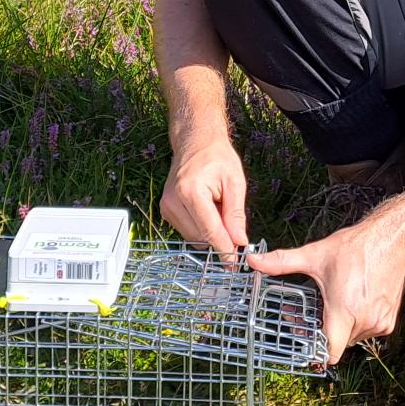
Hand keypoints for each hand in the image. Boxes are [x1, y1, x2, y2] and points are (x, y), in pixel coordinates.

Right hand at [159, 137, 248, 256]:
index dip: (224, 249)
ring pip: (192, 237)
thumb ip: (236, 214)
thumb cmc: (217, 157)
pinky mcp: (166, 210)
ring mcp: (166, 206)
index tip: (236, 263)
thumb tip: (239, 241)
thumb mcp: (235, 182)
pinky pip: (187, 230)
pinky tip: (210, 212)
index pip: (210, 231)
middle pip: (200, 237)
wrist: (195, 142)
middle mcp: (173, 201)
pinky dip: (201, 229)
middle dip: (219, 242)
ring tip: (221, 212)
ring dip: (210, 235)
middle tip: (237, 240)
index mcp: (191, 191)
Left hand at [248, 218, 404, 365]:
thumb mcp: (314, 255)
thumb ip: (281, 262)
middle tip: (307, 312)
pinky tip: (349, 302)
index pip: (329, 352)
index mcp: (344, 310)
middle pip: (336, 342)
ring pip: (351, 338)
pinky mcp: (389, 321)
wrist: (391, 241)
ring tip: (329, 304)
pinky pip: (366, 331)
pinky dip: (356, 322)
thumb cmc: (355, 249)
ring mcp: (379, 323)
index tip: (304, 341)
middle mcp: (364, 321)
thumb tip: (253, 260)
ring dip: (339, 327)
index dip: (314, 352)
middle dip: (320, 331)